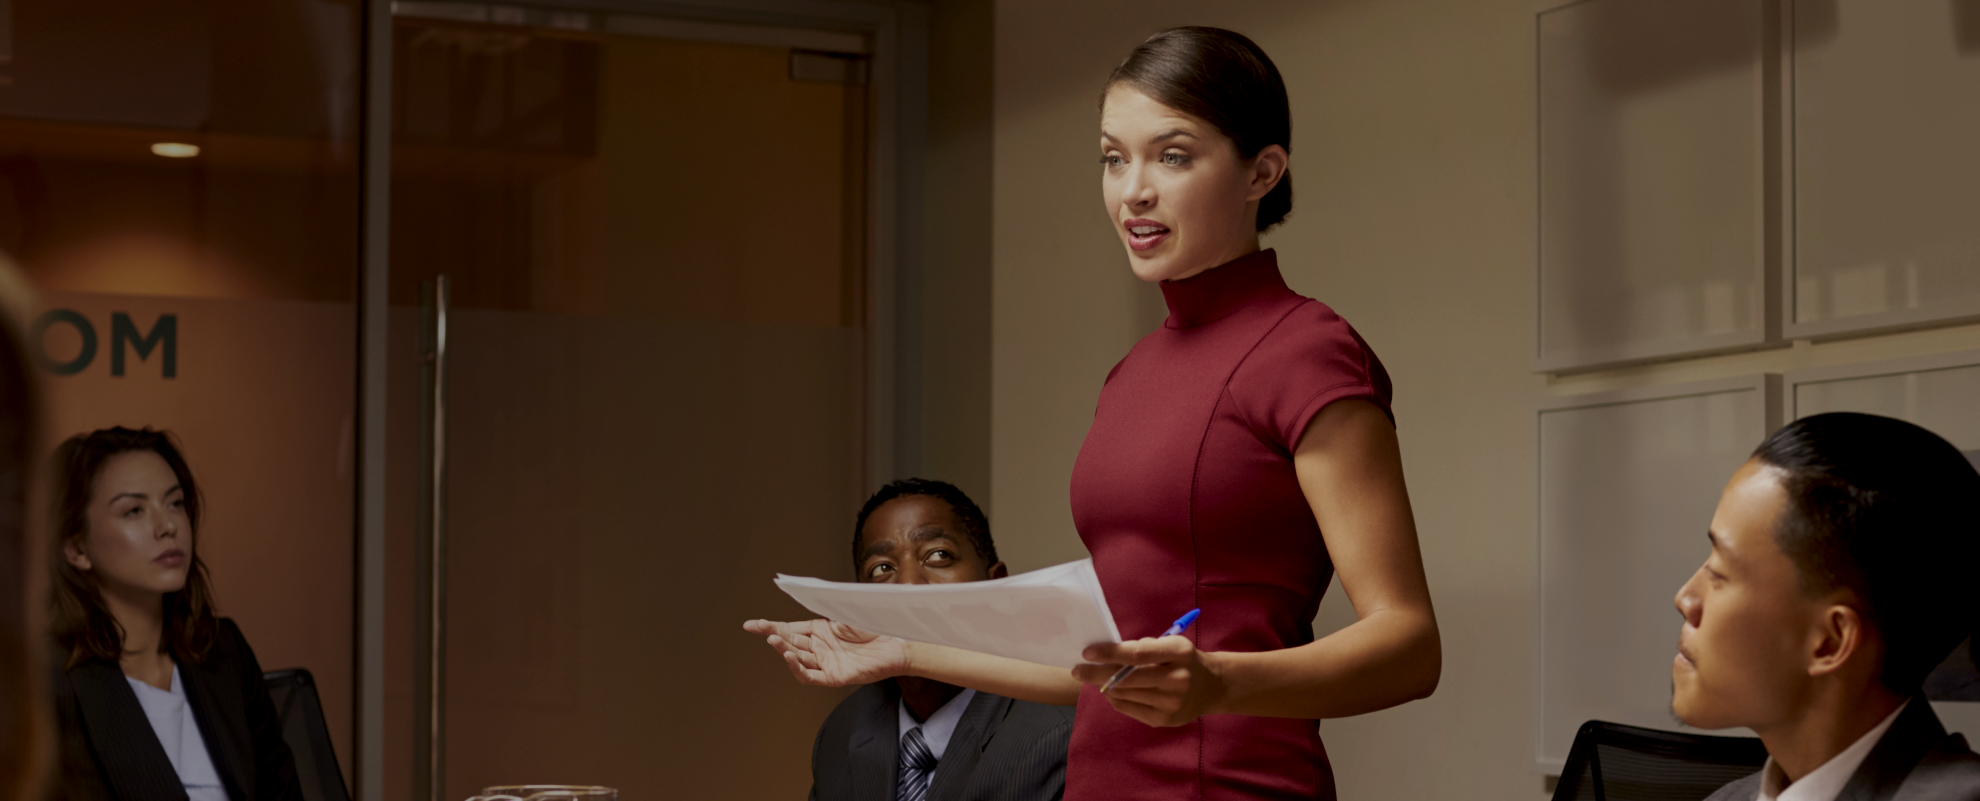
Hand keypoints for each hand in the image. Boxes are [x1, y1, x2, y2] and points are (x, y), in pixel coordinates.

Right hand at [743, 619, 909, 686]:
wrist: (898, 642)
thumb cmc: (877, 626)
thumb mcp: (847, 612)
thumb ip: (827, 606)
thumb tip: (808, 591)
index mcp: (821, 630)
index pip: (790, 629)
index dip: (770, 627)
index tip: (751, 625)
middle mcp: (821, 647)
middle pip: (791, 643)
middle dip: (774, 636)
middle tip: (762, 630)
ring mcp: (826, 663)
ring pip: (798, 659)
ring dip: (784, 650)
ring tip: (774, 641)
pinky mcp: (834, 676)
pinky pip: (811, 676)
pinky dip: (798, 668)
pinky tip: (790, 657)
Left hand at [1072, 636, 1226, 726]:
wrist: (1211, 686)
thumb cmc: (1182, 660)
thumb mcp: (1170, 644)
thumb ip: (1143, 648)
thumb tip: (1106, 653)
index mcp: (1179, 653)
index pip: (1137, 654)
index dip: (1109, 653)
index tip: (1087, 652)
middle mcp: (1177, 679)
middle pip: (1127, 678)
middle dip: (1097, 673)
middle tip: (1077, 670)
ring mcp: (1171, 703)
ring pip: (1125, 694)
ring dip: (1105, 686)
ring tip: (1096, 678)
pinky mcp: (1164, 720)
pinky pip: (1129, 708)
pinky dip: (1116, 699)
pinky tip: (1111, 691)